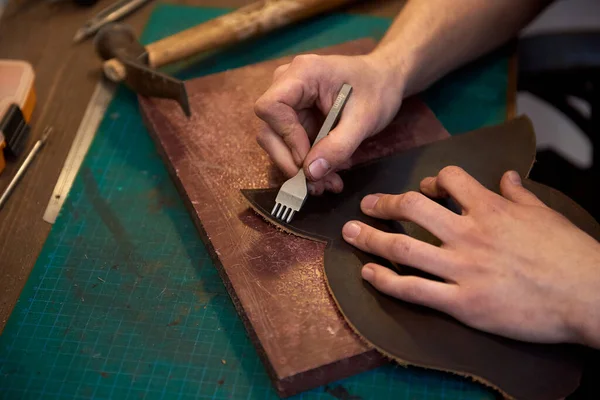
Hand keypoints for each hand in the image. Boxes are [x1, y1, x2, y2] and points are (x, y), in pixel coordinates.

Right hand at [254, 53, 404, 194]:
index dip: (286, 136)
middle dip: (292, 162)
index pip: (271, 107)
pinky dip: (309, 163)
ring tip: (329, 182)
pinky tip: (329, 174)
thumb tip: (311, 173)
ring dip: (301, 168)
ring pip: (279, 143)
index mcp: (302, 73)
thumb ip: (338, 146)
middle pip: (269, 130)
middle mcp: (287, 84)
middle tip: (318, 184)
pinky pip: (292, 145)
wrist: (384, 81)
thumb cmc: (377, 90)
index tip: (309, 157)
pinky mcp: (295, 117)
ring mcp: (289, 101)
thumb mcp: (364, 120)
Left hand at [342, 166, 599, 347]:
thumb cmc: (570, 254)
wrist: (589, 296)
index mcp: (491, 209)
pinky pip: (415, 290)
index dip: (431, 180)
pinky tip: (368, 273)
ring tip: (350, 234)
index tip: (424, 188)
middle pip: (413, 209)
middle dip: (384, 204)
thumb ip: (520, 193)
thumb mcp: (546, 214)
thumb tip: (506, 176)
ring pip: (404, 249)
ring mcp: (463, 269)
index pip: (449, 179)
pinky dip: (387, 281)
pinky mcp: (464, 303)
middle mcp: (470, 234)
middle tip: (365, 206)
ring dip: (371, 239)